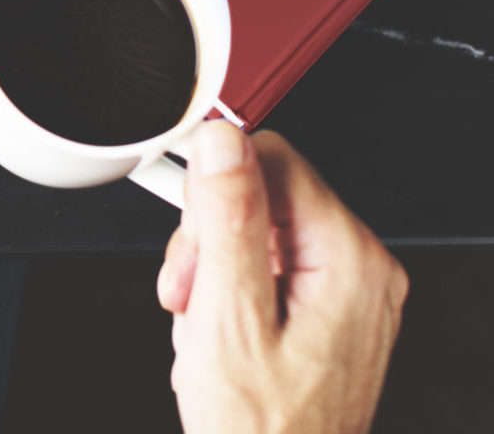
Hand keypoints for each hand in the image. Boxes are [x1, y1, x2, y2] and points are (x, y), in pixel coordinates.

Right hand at [156, 122, 406, 433]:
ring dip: (212, 266)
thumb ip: (226, 221)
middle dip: (208, 237)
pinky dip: (229, 289)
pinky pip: (269, 264)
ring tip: (201, 319)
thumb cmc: (261, 429)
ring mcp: (349, 291)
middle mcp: (362, 268)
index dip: (213, 187)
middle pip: (263, 193)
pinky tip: (217, 326)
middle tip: (190, 288)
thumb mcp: (228, 317)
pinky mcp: (329, 309)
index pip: (273, 158)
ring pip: (258, 228)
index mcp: (350, 260)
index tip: (186, 225)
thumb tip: (221, 142)